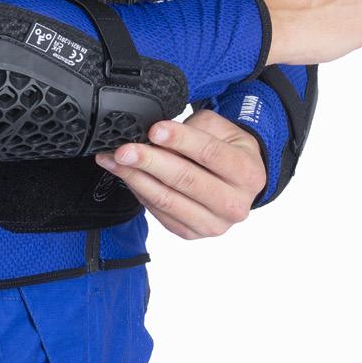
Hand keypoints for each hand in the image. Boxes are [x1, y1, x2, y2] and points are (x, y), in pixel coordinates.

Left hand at [93, 110, 266, 239]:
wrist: (238, 182)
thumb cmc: (228, 149)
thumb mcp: (221, 129)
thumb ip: (194, 129)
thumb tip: (157, 133)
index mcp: (247, 173)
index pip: (209, 153)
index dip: (179, 140)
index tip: (153, 130)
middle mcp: (234, 204)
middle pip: (186, 180)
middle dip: (150, 162)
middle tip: (124, 150)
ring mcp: (213, 224)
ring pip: (168, 200)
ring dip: (136, 179)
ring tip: (114, 161)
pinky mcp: (192, 233)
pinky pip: (160, 213)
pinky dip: (140, 192)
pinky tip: (126, 176)